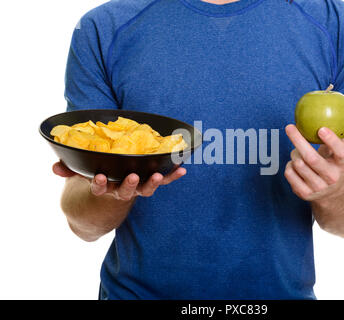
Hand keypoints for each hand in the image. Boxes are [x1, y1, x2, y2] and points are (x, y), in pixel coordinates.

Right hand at [52, 161, 185, 200]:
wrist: (110, 192)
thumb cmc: (95, 175)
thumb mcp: (80, 174)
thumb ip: (69, 170)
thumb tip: (55, 167)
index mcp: (104, 187)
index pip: (99, 188)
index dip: (99, 184)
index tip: (98, 177)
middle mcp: (121, 190)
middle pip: (126, 191)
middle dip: (130, 185)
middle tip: (133, 178)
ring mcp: (137, 187)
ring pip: (146, 189)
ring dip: (153, 182)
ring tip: (159, 175)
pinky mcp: (150, 182)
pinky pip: (163, 180)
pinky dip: (172, 176)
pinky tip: (182, 169)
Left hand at [284, 102, 343, 202]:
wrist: (335, 195)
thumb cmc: (335, 163)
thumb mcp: (342, 148)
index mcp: (342, 164)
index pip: (340, 153)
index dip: (331, 141)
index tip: (321, 128)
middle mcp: (331, 177)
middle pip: (311, 158)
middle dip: (298, 140)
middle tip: (289, 126)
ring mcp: (317, 187)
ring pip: (298, 164)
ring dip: (294, 153)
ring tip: (296, 150)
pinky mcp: (304, 193)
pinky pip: (289, 173)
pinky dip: (289, 165)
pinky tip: (294, 163)